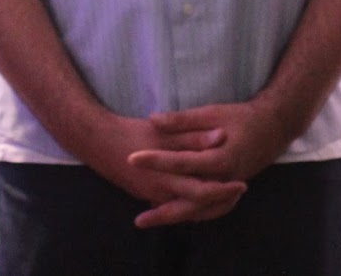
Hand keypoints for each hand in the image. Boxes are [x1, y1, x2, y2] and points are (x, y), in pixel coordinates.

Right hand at [71, 112, 245, 227]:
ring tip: (225, 193)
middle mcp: (161, 192)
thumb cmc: (132, 133)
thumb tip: (221, 136)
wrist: (98, 142)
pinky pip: (173, 204)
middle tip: (239, 190)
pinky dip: (189, 202)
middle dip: (220, 201)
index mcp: (168, 176)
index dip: (224, 190)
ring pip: (186, 208)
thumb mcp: (164, 131)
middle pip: (198, 206)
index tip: (241, 183)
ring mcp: (152, 195)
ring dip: (206, 204)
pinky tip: (199, 194)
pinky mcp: (146, 194)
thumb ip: (193, 136)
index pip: (203, 191)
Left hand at [125, 101, 289, 227]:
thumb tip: (153, 120)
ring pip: (201, 211)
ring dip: (176, 218)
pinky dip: (194, 215)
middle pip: (191, 201)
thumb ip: (183, 120)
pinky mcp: (231, 191)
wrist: (273, 128)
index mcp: (220, 157)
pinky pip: (211, 210)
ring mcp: (229, 188)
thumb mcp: (212, 113)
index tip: (132, 158)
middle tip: (138, 219)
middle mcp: (225, 179)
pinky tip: (176, 215)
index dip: (156, 161)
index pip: (182, 162)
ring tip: (151, 220)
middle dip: (164, 211)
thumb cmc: (241, 118)